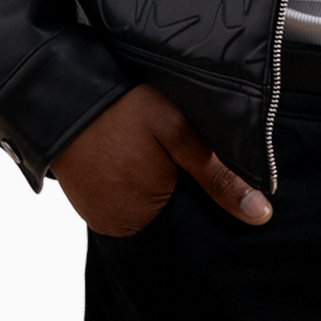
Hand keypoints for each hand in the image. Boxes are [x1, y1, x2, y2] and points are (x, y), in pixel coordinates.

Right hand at [51, 84, 273, 236]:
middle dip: (184, 200)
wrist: (59, 91)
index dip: (206, 207)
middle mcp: (119, 227)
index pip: (191, 228)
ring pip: (147, 213)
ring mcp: (99, 216)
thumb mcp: (178, 133)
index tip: (211, 183)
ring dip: (159, 193)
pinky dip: (136, 188)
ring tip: (160, 161)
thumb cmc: (122, 109)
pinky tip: (140, 162)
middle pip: (169, 223)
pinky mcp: (87, 201)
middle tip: (184, 165)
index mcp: (145, 219)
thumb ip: (218, 177)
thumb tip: (260, 215)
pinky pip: (123, 204)